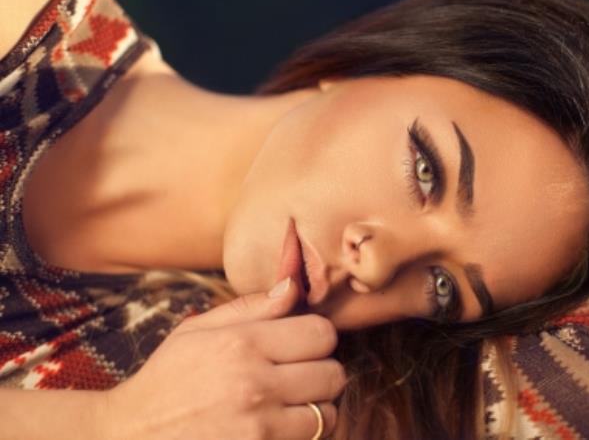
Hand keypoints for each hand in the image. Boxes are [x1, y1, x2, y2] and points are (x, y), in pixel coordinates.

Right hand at [100, 277, 345, 439]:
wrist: (131, 436)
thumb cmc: (167, 379)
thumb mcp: (197, 330)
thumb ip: (250, 307)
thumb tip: (294, 286)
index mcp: (242, 344)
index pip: (322, 334)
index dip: (318, 337)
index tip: (304, 344)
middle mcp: (255, 385)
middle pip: (334, 375)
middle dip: (322, 373)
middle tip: (300, 376)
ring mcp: (258, 428)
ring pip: (328, 415)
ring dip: (316, 409)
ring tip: (291, 405)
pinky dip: (302, 436)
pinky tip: (280, 427)